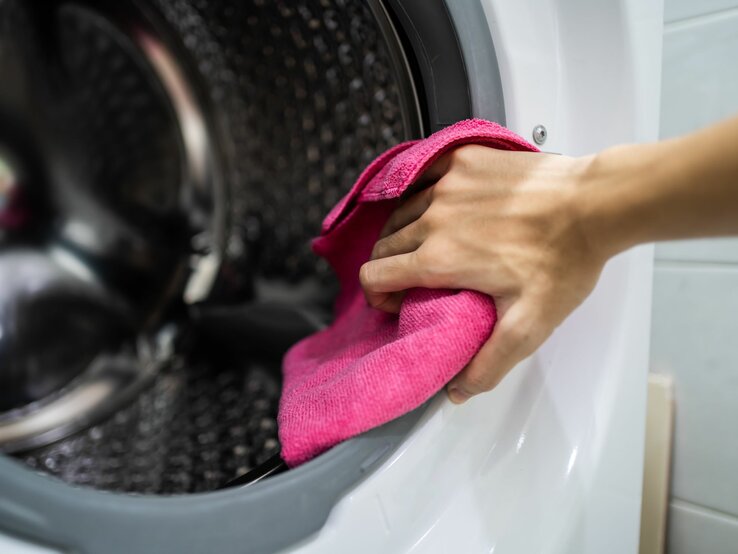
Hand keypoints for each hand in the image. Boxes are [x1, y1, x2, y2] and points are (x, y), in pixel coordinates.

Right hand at [359, 144, 605, 402]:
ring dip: (405, 233)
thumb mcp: (529, 323)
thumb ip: (489, 363)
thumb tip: (458, 391)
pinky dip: (423, 194)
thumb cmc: (564, 260)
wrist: (594, 203)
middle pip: (384, 245)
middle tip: (416, 278)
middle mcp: (433, 218)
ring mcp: (447, 184)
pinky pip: (424, 177)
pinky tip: (443, 205)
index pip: (375, 276)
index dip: (379, 295)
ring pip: (400, 212)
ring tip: (431, 244)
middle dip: (391, 267)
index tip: (399, 300)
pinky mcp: (464, 160)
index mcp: (440, 258)